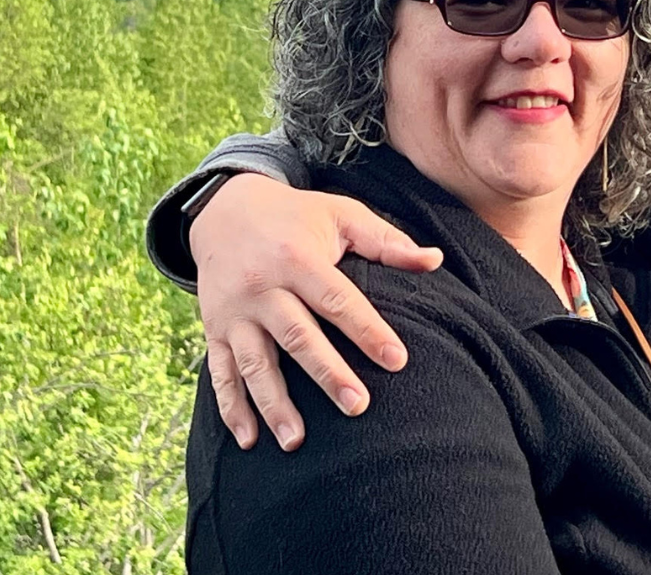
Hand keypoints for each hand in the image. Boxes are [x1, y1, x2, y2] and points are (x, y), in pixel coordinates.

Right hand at [191, 172, 442, 450]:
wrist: (224, 210)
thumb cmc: (296, 217)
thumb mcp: (341, 215)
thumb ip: (387, 241)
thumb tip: (436, 260)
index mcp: (296, 258)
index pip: (337, 299)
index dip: (367, 330)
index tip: (398, 360)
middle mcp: (262, 287)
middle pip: (297, 336)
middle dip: (327, 373)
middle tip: (357, 407)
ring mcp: (234, 313)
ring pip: (255, 363)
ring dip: (273, 404)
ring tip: (296, 441)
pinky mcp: (214, 329)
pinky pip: (220, 372)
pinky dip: (231, 407)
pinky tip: (247, 440)